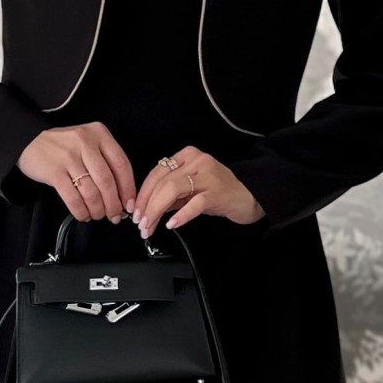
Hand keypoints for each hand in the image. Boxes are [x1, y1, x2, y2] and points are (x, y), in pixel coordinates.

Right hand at [15, 121, 136, 221]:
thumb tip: (122, 194)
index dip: (128, 188)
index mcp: (99, 134)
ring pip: (91, 191)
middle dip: (113, 204)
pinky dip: (80, 210)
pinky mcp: (54, 171)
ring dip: (97, 209)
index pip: (122, 164)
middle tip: (114, 215)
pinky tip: (82, 214)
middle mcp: (85, 142)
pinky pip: (72, 197)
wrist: (28, 141)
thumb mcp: (87, 142)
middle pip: (107, 181)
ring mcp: (68, 156)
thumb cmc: (62, 146)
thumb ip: (105, 161)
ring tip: (97, 215)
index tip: (129, 204)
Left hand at [130, 146, 264, 235]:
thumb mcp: (190, 190)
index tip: (134, 211)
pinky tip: (172, 224)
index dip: (142, 194)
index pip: (156, 173)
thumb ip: (168, 196)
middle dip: (146, 206)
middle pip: (162, 182)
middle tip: (140, 224)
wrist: (249, 196)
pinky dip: (180, 215)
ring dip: (156, 210)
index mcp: (186, 156)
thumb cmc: (218, 192)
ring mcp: (208, 175)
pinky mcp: (217, 192)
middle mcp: (197, 161)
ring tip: (150, 226)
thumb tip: (145, 209)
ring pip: (172, 190)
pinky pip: (194, 203)